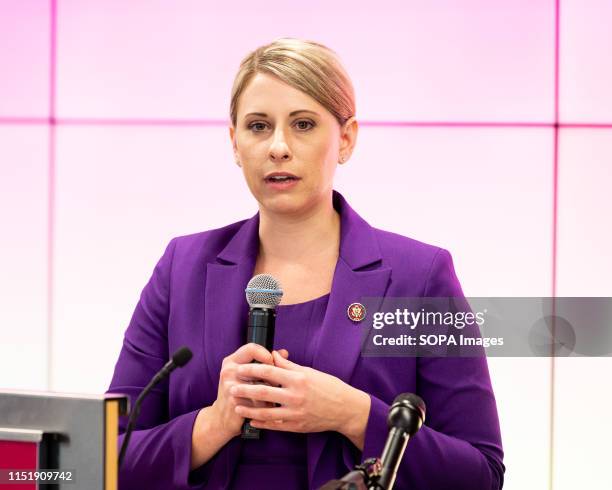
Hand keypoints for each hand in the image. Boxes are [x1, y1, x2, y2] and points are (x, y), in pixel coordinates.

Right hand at [209, 343, 288, 439]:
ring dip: (272, 395)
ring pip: (261, 387)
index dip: (266, 354)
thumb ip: (264, 361)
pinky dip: (267, 408)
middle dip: (272, 378)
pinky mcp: (235, 402)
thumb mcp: (246, 375)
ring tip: (277, 399)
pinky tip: (271, 411)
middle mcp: (228, 371)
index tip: (274, 364)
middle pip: (259, 368)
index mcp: (231, 361)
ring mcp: (230, 387)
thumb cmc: (238, 393)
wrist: (220, 418)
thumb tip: (284, 352)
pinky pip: (259, 403)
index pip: (251, 348)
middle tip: (279, 385)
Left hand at [229, 350, 370, 448]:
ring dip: (249, 409)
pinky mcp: (297, 426)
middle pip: (264, 392)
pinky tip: (252, 420)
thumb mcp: (310, 371)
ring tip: (236, 406)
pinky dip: (262, 423)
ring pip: (267, 412)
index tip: (240, 368)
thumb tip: (272, 355)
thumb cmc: (329, 387)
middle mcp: (296, 396)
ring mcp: (296, 412)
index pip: (270, 372)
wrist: (345, 409)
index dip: (252, 370)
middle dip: (245, 389)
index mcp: (298, 379)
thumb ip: (288, 365)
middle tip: (230, 387)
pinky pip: (275, 425)